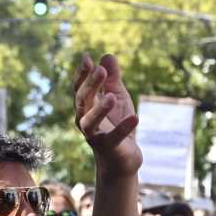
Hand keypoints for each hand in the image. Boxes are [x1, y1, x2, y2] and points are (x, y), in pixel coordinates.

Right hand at [74, 54, 141, 178]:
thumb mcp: (117, 98)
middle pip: (83, 101)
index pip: (80, 88)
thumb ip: (113, 79)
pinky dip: (123, 128)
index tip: (87, 59)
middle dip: (91, 85)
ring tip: (112, 97)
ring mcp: (94, 136)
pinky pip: (114, 138)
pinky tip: (135, 117)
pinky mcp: (109, 149)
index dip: (82, 74)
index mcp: (86, 107)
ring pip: (90, 122)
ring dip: (100, 109)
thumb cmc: (116, 125)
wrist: (122, 159)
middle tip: (101, 71)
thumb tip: (107, 56)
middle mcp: (84, 120)